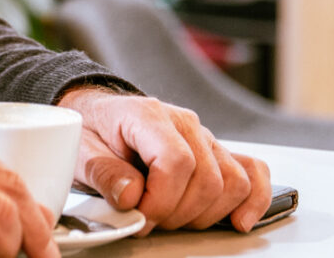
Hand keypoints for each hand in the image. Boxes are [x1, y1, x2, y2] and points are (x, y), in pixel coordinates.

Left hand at [58, 87, 272, 232]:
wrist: (97, 114)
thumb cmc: (91, 131)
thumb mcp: (79, 149)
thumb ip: (102, 172)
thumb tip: (131, 196)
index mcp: (148, 115)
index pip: (176, 162)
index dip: (162, 200)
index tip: (140, 216)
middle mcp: (184, 124)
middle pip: (207, 180)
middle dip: (178, 213)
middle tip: (148, 220)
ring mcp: (205, 137)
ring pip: (233, 182)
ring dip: (206, 213)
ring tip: (172, 217)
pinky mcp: (217, 153)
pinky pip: (253, 172)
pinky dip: (254, 199)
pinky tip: (239, 220)